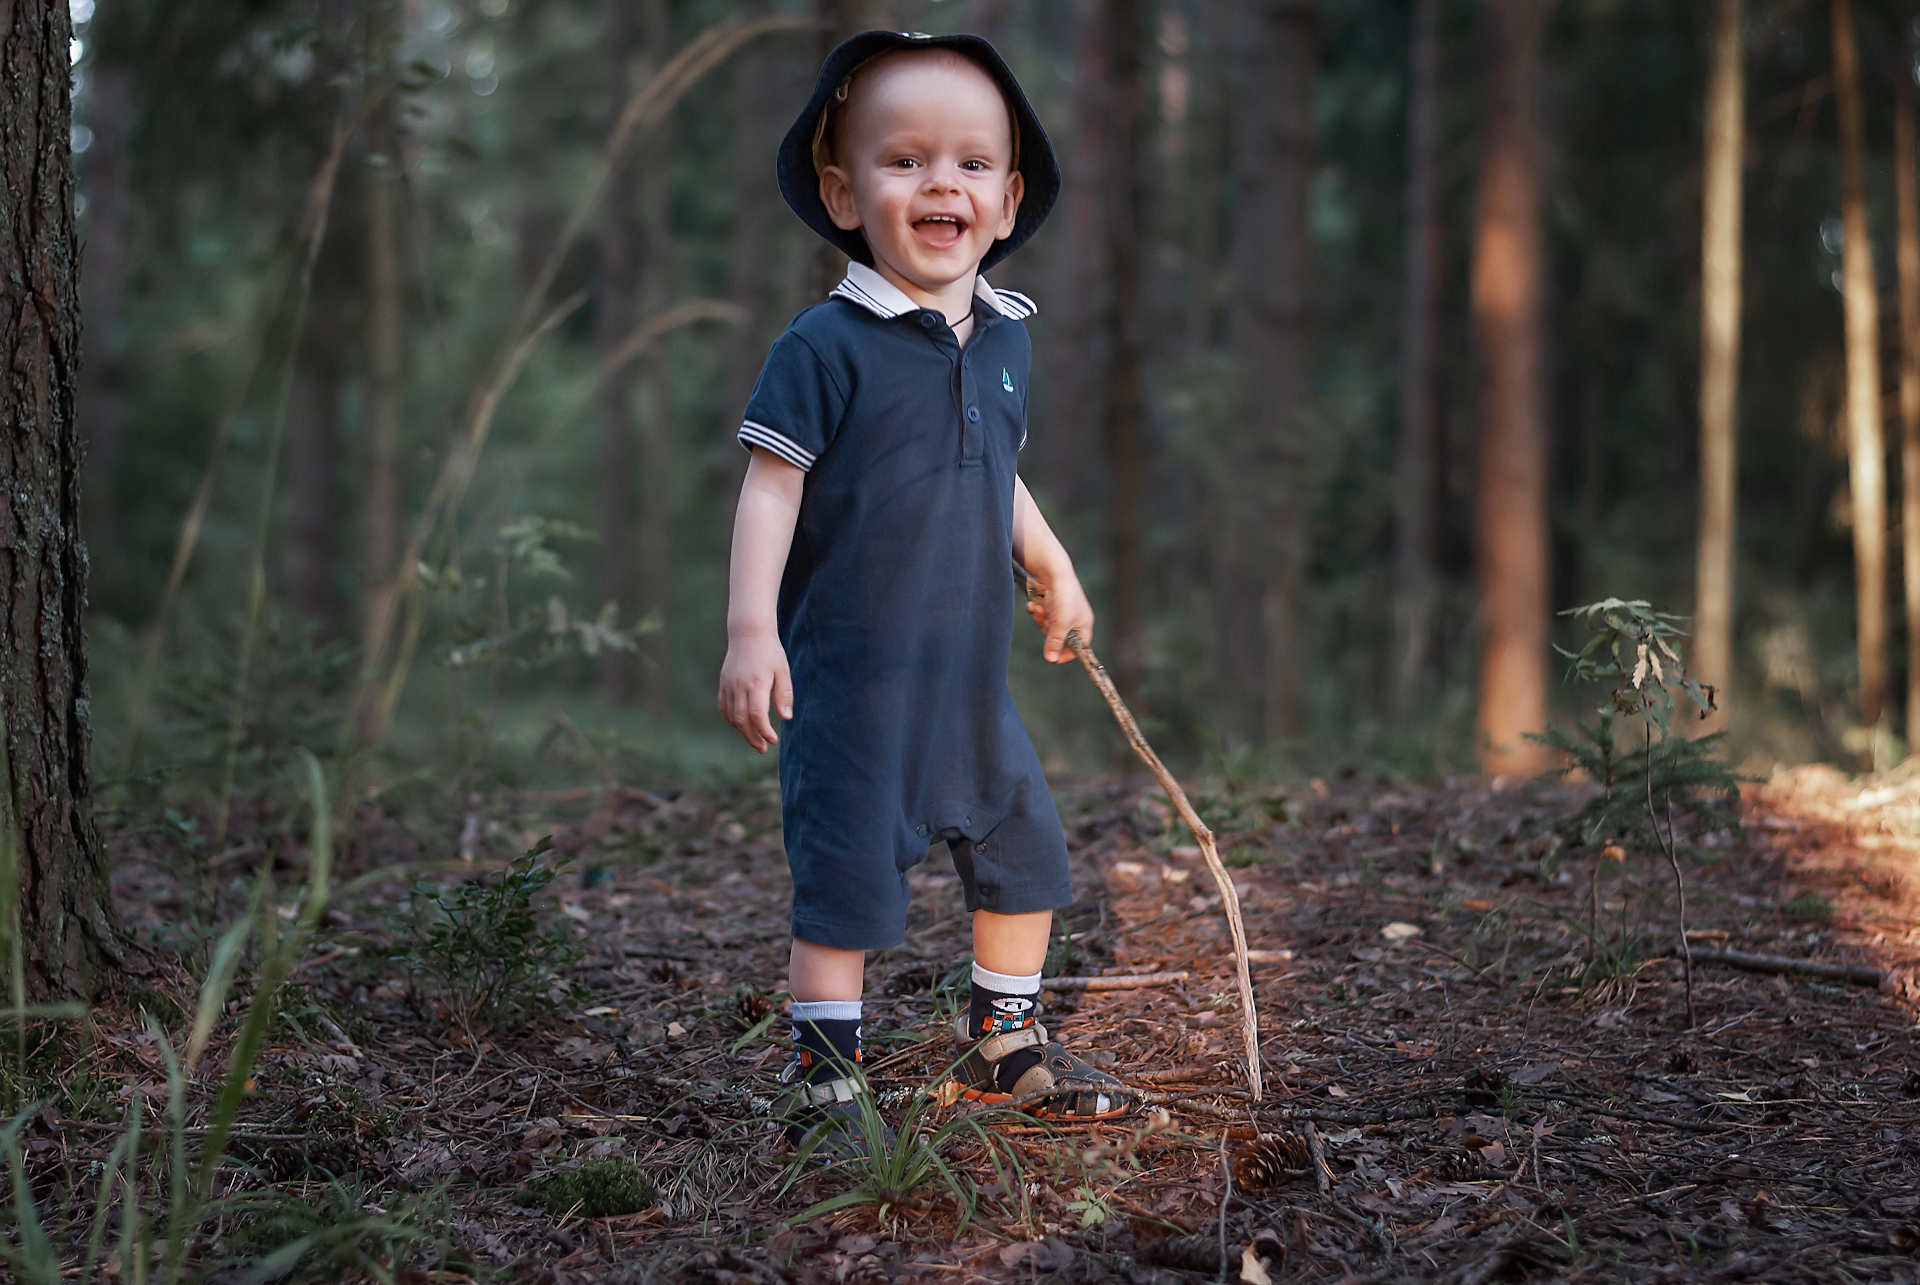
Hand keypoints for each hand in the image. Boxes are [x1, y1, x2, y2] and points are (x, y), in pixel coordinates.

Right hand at [718, 632, 791, 752]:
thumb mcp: (783, 671)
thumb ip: (784, 695)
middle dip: (752, 737)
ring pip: (732, 716)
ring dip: (742, 731)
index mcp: (756, 683)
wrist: (748, 634)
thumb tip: (786, 718)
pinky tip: (742, 727)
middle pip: (742, 720)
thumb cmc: (770, 652)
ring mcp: (728, 685)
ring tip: (755, 740)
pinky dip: (732, 720)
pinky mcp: (723, 683)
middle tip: (762, 748)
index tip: (773, 739)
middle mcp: (739, 686)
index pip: (757, 714)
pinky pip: (725, 707)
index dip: (764, 730)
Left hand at [1024, 573, 1093, 663]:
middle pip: (1059, 637)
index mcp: (1084, 624)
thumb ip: (1055, 643)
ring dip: (1041, 619)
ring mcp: (1062, 610)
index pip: (1079, 647)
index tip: (1053, 658)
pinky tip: (1034, 605)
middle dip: (1048, 631)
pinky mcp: (1051, 603)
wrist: (1053, 571)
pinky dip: (1037, 611)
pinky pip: (1042, 615)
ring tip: (1039, 609)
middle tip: (1047, 622)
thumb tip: (1051, 659)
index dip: (1066, 653)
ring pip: (1048, 626)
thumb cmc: (1063, 598)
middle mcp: (1074, 618)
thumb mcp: (1060, 624)